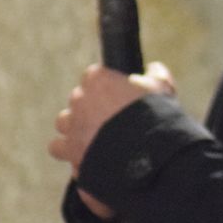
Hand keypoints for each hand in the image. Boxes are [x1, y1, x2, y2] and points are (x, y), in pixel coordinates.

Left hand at [49, 61, 175, 173]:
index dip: (107, 85)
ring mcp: (71, 126)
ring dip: (76, 126)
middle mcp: (79, 100)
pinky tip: (88, 154)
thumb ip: (156, 74)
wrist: (145, 154)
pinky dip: (70, 151)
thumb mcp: (163, 88)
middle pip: (78, 98)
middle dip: (91, 106)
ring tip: (96, 136)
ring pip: (64, 121)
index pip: (94, 75)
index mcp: (99, 80)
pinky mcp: (69, 151)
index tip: (118, 94)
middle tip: (112, 118)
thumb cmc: (155, 115)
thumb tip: (152, 69)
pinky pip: (59, 148)